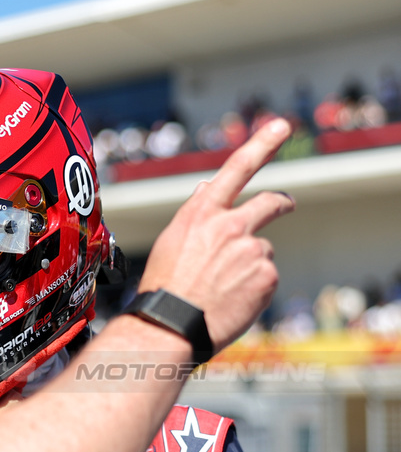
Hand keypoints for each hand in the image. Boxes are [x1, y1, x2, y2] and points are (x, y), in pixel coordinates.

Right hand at [138, 118, 293, 350]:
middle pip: (269, 204)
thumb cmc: (163, 287)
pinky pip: (266, 278)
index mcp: (200, 213)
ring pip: (260, 251)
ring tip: (222, 289)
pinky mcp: (267, 275)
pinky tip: (231, 301)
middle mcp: (230, 224)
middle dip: (280, 203)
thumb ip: (195, 214)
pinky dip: (253, 289)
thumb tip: (205, 188)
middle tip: (287, 204)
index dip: (262, 144)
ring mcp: (252, 249)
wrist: (169, 325)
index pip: (236, 168)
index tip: (281, 126)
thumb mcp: (171, 242)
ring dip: (249, 266)